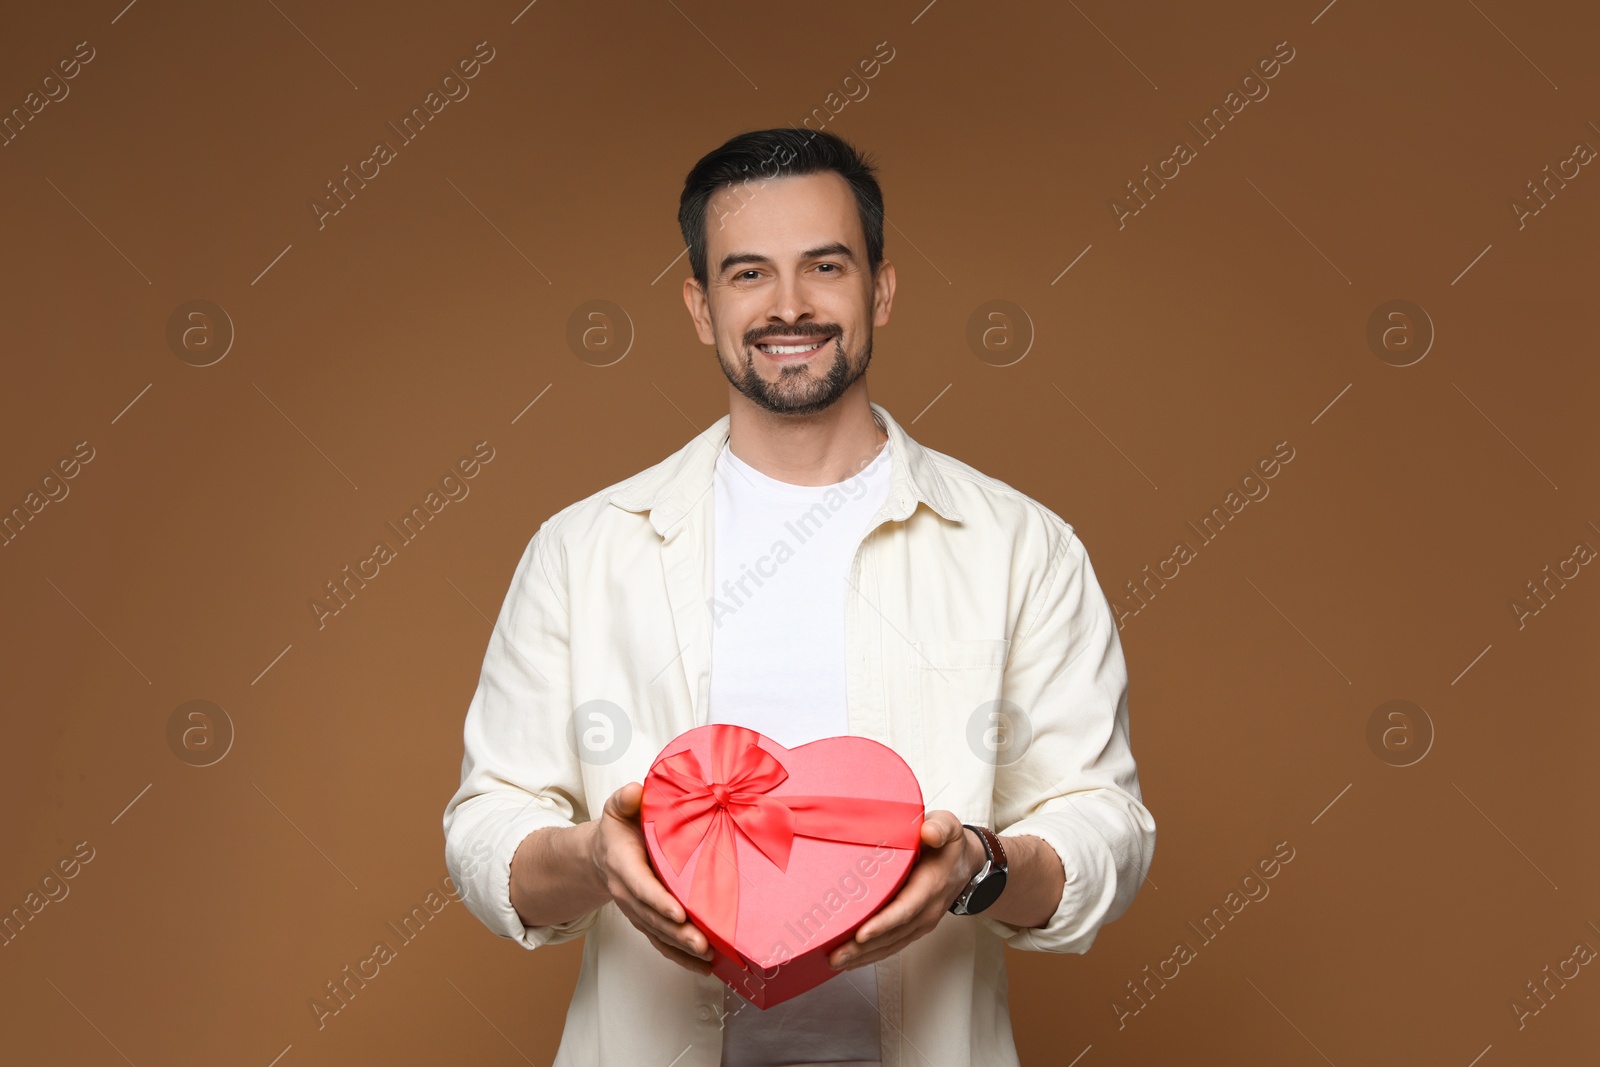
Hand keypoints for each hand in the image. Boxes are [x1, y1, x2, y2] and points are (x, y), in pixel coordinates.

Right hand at [589, 782, 714, 974]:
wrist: (601, 856)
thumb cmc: (619, 830)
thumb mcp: (618, 809)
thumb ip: (624, 800)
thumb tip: (635, 791)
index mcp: (623, 865)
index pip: (640, 886)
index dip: (658, 901)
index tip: (678, 912)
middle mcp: (629, 894)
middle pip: (653, 919)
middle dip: (678, 933)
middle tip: (702, 943)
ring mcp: (638, 912)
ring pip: (660, 935)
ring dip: (683, 950)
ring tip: (709, 957)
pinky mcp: (648, 922)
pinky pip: (664, 944)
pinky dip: (683, 958)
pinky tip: (706, 966)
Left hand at [828, 810, 983, 970]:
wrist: (966, 862)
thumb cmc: (949, 843)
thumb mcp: (948, 826)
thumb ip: (939, 828)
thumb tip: (929, 833)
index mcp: (931, 885)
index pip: (905, 909)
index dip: (883, 923)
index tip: (861, 934)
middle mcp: (927, 910)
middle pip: (893, 934)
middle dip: (863, 948)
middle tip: (834, 956)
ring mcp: (921, 922)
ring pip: (891, 944)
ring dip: (863, 956)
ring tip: (835, 961)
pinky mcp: (914, 927)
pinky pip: (893, 944)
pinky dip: (871, 955)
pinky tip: (851, 960)